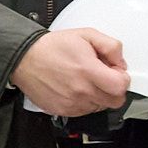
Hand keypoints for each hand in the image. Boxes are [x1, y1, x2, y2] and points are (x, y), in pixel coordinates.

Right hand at [15, 26, 131, 118]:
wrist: (25, 58)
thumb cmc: (52, 47)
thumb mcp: (86, 35)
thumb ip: (110, 46)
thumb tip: (120, 61)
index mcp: (88, 71)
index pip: (121, 87)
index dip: (123, 79)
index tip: (116, 73)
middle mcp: (81, 91)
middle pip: (114, 101)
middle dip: (114, 89)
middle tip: (104, 78)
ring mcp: (71, 103)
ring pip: (100, 107)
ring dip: (99, 96)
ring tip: (86, 80)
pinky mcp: (63, 110)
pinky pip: (84, 111)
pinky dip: (85, 101)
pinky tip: (77, 88)